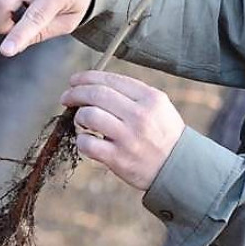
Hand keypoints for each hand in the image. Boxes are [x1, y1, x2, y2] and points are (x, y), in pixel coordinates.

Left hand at [60, 71, 185, 190]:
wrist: (178, 168)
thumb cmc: (163, 133)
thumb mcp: (158, 106)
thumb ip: (133, 93)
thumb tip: (96, 84)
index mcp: (150, 98)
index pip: (111, 80)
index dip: (87, 77)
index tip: (74, 81)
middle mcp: (140, 115)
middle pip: (96, 94)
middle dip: (75, 93)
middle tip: (66, 97)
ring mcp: (128, 138)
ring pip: (89, 116)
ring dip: (78, 116)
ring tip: (81, 121)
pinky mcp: (118, 159)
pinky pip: (87, 144)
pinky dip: (81, 140)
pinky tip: (87, 140)